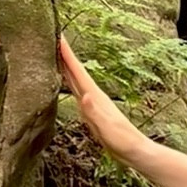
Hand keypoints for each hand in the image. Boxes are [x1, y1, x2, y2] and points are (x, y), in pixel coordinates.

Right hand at [57, 36, 141, 161]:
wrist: (135, 151)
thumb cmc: (122, 141)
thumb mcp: (107, 128)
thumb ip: (95, 113)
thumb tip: (85, 95)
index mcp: (95, 97)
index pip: (78, 71)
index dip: (67, 54)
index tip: (58, 36)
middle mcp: (94, 96)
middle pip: (75, 71)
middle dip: (64, 55)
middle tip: (52, 37)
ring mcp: (93, 103)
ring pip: (75, 80)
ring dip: (65, 66)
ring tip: (54, 54)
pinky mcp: (92, 111)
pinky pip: (77, 91)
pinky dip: (69, 82)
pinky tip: (66, 81)